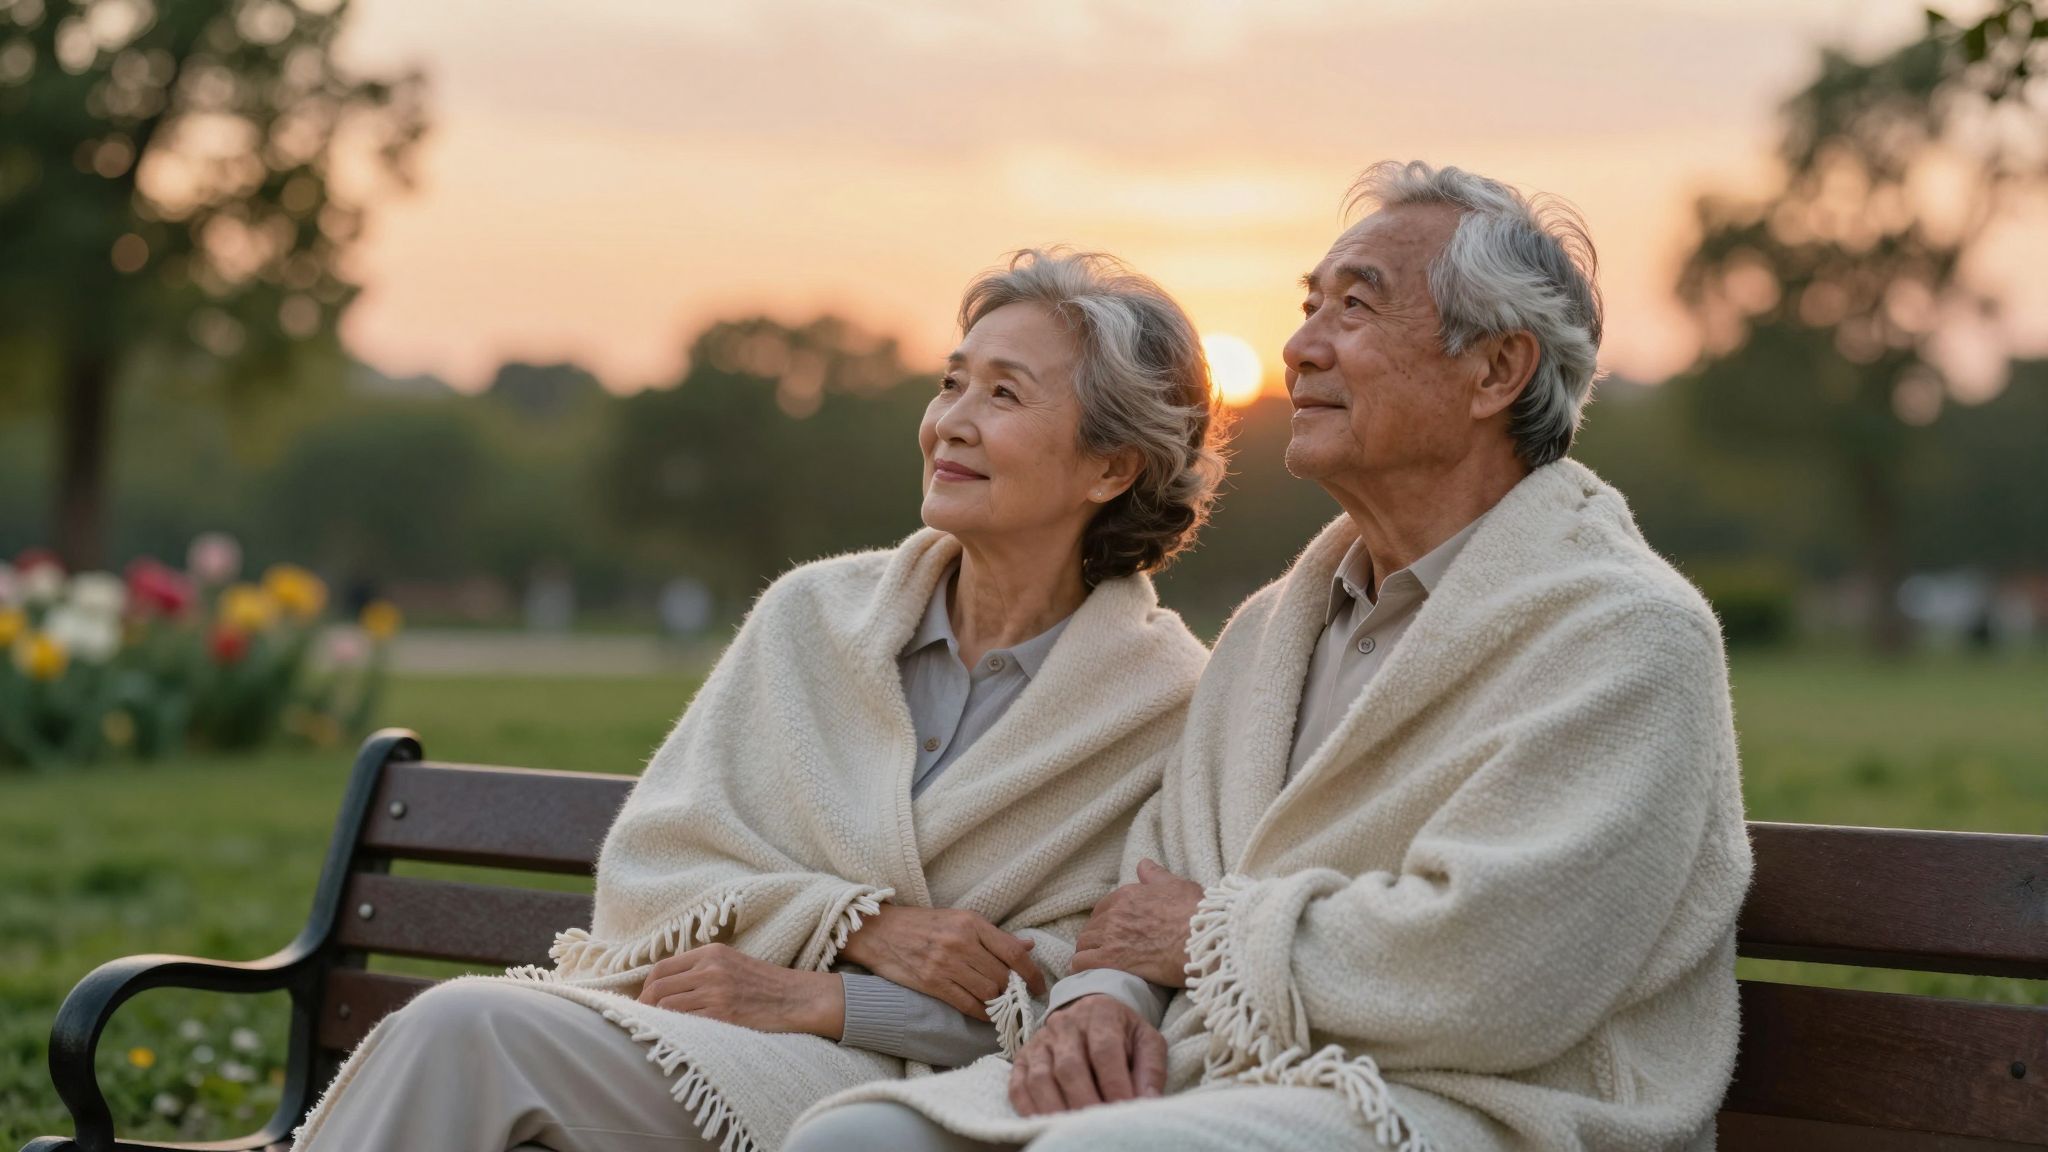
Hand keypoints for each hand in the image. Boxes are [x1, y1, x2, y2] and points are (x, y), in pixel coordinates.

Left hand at [635, 943, 843, 1037]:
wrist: (797, 998)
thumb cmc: (764, 984)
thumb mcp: (732, 963)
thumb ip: (702, 968)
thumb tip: (665, 986)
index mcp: (711, 952)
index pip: (661, 968)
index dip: (645, 987)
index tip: (644, 1001)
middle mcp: (710, 969)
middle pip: (658, 988)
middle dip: (644, 1006)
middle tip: (642, 1020)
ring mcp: (716, 992)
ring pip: (667, 1007)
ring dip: (657, 1021)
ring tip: (657, 1030)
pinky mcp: (723, 1015)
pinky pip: (685, 1023)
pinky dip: (675, 1030)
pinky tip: (676, 1036)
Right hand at [837, 904, 1045, 1018]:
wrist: (879, 931)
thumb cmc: (922, 924)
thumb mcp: (959, 920)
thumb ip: (994, 936)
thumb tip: (1028, 947)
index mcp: (972, 923)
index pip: (1014, 953)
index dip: (1032, 974)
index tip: (1039, 986)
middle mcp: (961, 942)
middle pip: (1002, 977)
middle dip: (1014, 992)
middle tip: (1018, 999)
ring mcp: (945, 963)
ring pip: (987, 993)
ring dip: (998, 1003)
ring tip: (1001, 1006)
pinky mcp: (931, 983)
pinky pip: (966, 1004)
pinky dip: (980, 1013)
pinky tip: (985, 1014)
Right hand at [1008, 994, 1165, 1114]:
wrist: (1091, 1013)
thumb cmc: (1123, 1033)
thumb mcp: (1146, 1040)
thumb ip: (1150, 1070)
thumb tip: (1148, 1101)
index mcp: (1100, 1014)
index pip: (1104, 1051)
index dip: (1113, 1084)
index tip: (1124, 1111)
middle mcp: (1065, 1024)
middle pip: (1070, 1067)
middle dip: (1085, 1102)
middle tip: (1098, 1127)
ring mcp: (1041, 1041)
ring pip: (1041, 1078)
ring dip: (1056, 1109)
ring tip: (1071, 1131)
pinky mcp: (1023, 1058)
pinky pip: (1018, 1085)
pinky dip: (1029, 1108)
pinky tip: (1043, 1124)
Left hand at [1071, 860, 1204, 986]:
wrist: (1203, 942)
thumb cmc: (1195, 913)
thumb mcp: (1177, 886)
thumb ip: (1156, 875)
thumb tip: (1143, 865)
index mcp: (1127, 895)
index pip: (1103, 907)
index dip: (1107, 920)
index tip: (1114, 931)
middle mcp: (1114, 914)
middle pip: (1092, 926)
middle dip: (1096, 937)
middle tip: (1107, 950)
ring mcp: (1111, 937)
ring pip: (1083, 944)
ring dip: (1088, 952)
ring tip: (1097, 963)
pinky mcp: (1112, 961)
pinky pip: (1081, 963)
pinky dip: (1081, 968)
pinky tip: (1088, 974)